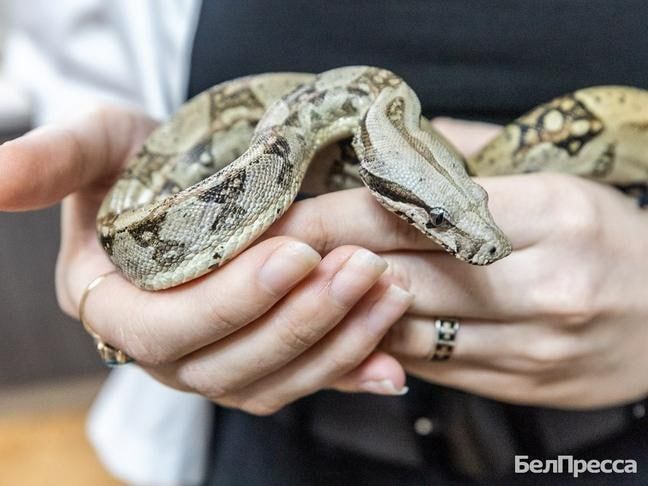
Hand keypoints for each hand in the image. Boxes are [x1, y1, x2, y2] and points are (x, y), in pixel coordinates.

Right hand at [0, 106, 412, 415]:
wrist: (192, 180)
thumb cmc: (144, 160)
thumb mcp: (101, 146)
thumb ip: (54, 161)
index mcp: (113, 307)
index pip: (162, 330)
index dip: (229, 301)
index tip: (294, 252)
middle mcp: (163, 349)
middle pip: (228, 363)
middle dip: (301, 320)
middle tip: (362, 266)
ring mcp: (214, 361)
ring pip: (272, 380)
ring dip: (337, 342)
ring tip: (389, 290)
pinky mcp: (261, 360)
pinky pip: (304, 382)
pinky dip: (348, 374)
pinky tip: (392, 367)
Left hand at [267, 117, 647, 408]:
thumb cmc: (605, 236)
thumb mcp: (552, 180)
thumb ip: (469, 162)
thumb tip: (391, 146)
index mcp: (549, 214)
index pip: (414, 216)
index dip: (336, 220)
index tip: (285, 220)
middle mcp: (545, 284)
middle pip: (402, 276)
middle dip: (323, 268)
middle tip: (268, 258)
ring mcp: (535, 346)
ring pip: (408, 333)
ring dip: (344, 314)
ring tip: (295, 296)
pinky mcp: (524, 386)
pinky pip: (431, 369)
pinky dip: (384, 346)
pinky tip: (350, 329)